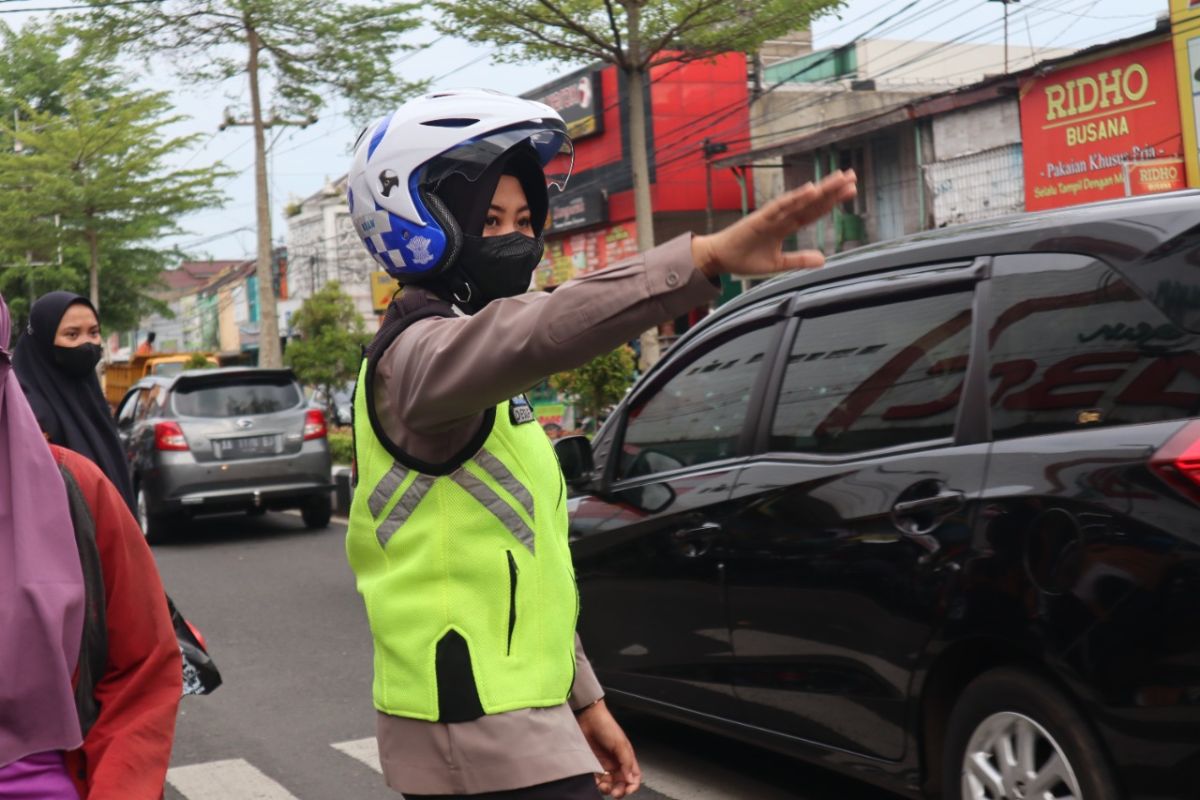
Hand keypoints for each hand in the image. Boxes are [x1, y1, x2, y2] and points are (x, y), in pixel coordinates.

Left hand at [576, 699, 640, 797]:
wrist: (587, 717)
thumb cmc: (606, 726)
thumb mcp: (620, 743)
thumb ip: (626, 762)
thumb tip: (630, 779)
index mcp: (626, 757)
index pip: (634, 776)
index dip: (632, 785)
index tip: (628, 791)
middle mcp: (616, 762)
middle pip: (621, 783)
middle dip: (619, 790)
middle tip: (614, 793)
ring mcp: (604, 764)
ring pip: (608, 783)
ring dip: (607, 788)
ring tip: (603, 786)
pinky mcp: (592, 764)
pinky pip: (595, 778)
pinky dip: (596, 783)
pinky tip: (595, 781)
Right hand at [691, 170, 856, 278]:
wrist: (719, 259)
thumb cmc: (744, 259)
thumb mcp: (778, 264)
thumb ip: (799, 260)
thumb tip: (823, 259)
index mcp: (786, 226)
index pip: (814, 211)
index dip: (832, 201)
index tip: (850, 191)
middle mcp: (782, 216)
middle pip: (812, 201)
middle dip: (833, 189)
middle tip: (853, 176)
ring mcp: (772, 216)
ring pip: (801, 199)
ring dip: (820, 189)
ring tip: (839, 179)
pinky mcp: (760, 218)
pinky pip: (781, 206)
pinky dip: (795, 197)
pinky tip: (811, 190)